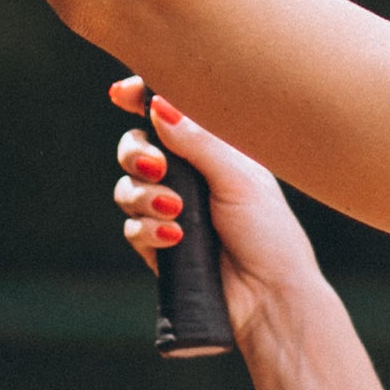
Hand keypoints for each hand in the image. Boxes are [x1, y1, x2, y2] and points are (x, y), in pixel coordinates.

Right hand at [110, 77, 324, 346]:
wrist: (269, 296)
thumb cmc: (269, 231)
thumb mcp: (238, 178)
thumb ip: (198, 141)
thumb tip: (159, 104)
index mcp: (213, 148)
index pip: (169, 114)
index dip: (141, 97)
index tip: (121, 93)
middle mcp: (188, 174)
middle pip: (136, 147)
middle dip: (136, 153)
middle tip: (156, 166)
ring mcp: (170, 210)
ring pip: (127, 188)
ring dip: (144, 196)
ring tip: (175, 210)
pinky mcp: (157, 245)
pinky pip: (132, 227)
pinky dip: (148, 230)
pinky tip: (175, 238)